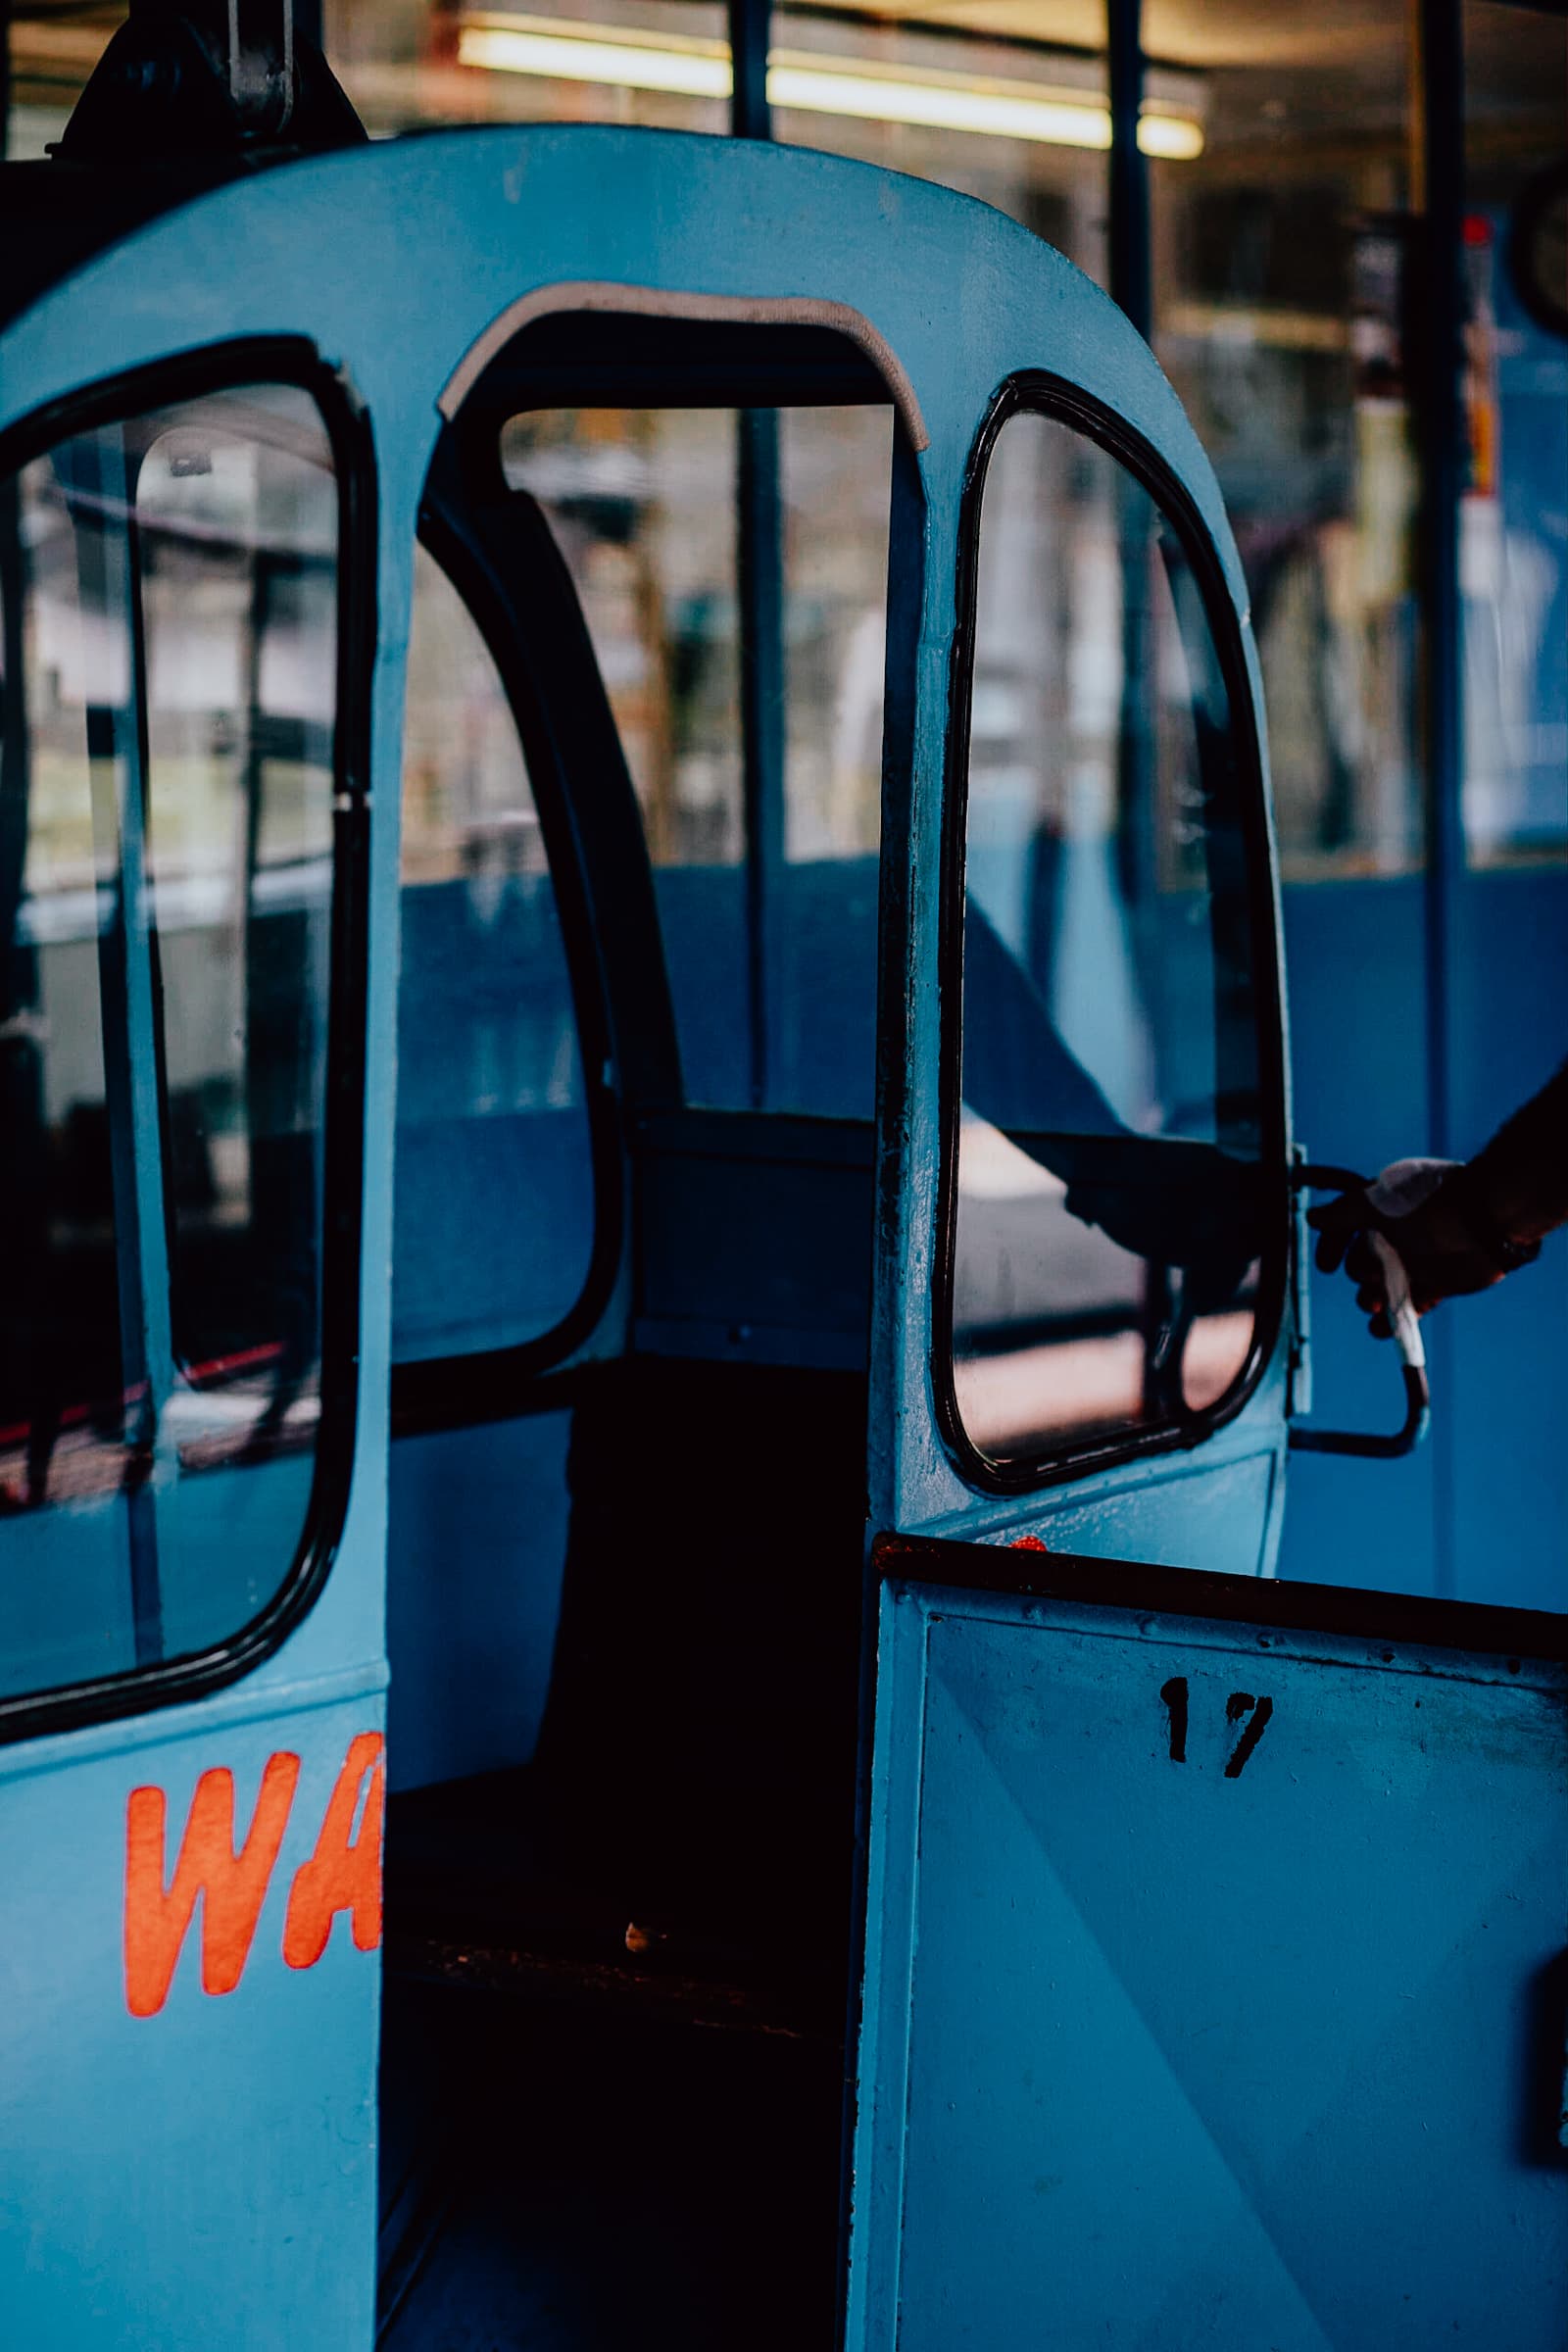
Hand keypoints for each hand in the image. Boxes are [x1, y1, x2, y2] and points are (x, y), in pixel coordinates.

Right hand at [1308, 1167, 1504, 1337]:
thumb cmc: (1430, 1206)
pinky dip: (1391, 1324)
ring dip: (1370, 1300)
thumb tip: (1311, 1217)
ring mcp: (1414, 1263)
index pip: (1344, 1229)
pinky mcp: (1433, 1287)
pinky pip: (1406, 1310)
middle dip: (1359, 1276)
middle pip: (1359, 1264)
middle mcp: (1396, 1237)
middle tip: (1373, 1278)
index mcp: (1381, 1212)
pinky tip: (1380, 1330)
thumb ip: (1341, 1212)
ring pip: (1379, 1290)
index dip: (1331, 1247)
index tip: (1326, 1267)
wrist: (1484, 1225)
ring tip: (1376, 1303)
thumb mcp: (1377, 1202)